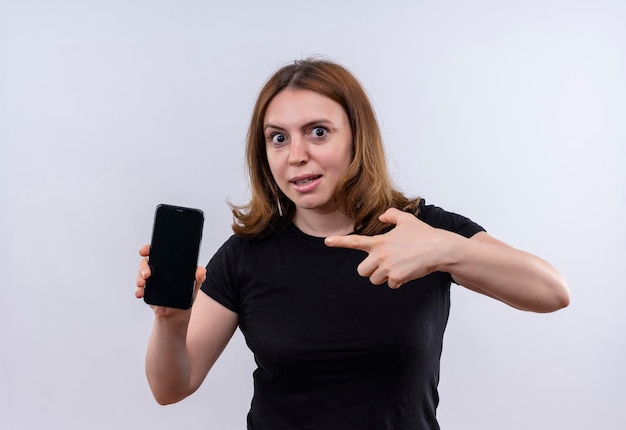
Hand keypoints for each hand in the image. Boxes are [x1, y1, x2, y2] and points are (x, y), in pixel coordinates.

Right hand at [135, 244, 206, 316]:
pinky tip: (140, 293)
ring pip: (140, 275)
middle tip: (147, 274)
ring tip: (142, 284)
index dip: (148, 249)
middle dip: (143, 267)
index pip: (155, 252)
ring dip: (139, 279)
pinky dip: (138, 291)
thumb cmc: (186, 293)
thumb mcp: (194, 283)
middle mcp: (157, 270)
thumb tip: (201, 271)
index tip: (145, 251)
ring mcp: (150, 280)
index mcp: (167, 264)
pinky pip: (139, 289)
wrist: (178, 311)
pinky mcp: (147, 291)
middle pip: (145, 263)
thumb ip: (199, 276)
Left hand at [325, 208, 454, 287]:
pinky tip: (406, 272)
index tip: (327, 241)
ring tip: (398, 266)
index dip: (339, 242)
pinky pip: (390, 285)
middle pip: (362, 271)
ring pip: (375, 280)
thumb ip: (392, 215)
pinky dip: (397, 282)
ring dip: (384, 276)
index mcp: (380, 241)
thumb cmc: (424, 234)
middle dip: (370, 270)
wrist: (439, 249)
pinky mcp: (397, 278)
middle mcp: (380, 255)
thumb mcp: (407, 220)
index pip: (355, 242)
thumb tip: (383, 215)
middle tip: (383, 264)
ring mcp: (388, 267)